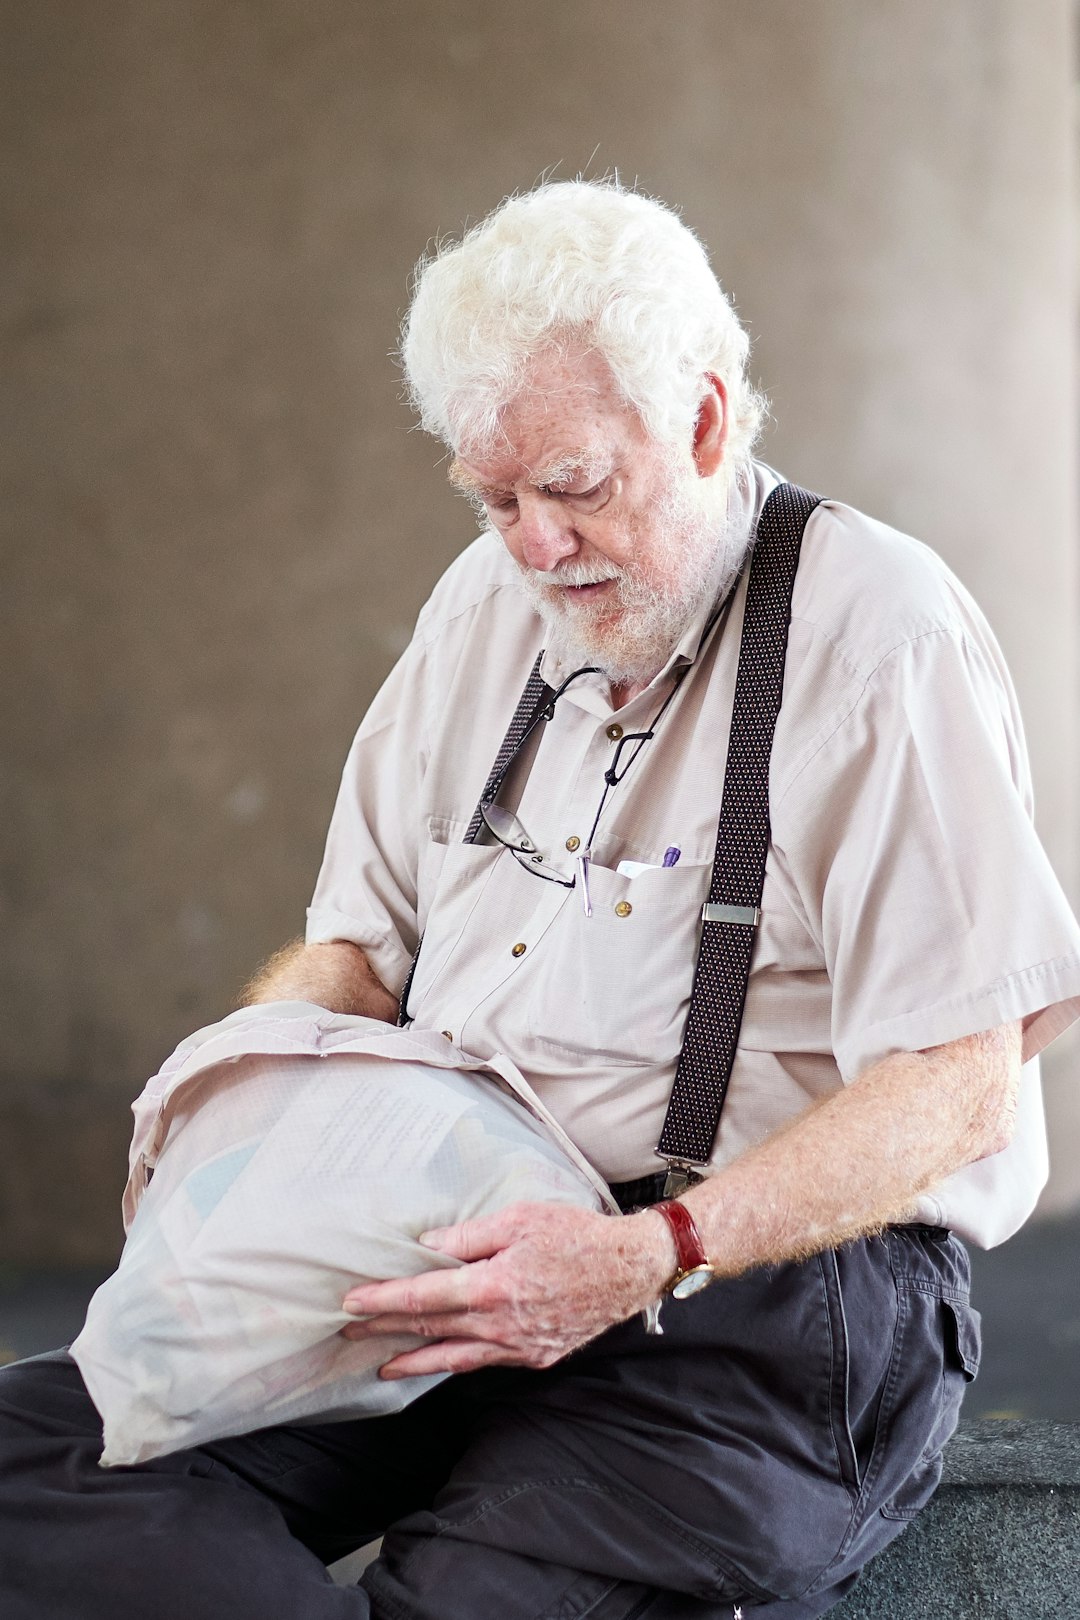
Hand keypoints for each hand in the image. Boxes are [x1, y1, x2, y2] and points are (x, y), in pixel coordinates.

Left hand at [340, 1201, 675, 1377]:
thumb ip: (469, 1235)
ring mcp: (518, 1347)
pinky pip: (484, 1362)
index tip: (352, 1303)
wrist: (628, 1270)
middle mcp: (500, 1325)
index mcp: (493, 1286)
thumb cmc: (576, 1235)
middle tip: (350, 1332)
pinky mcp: (534, 1357)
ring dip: (414, 1361)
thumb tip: (428, 1246)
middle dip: (386, 1331)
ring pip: (453, 1358)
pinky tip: (440, 1360)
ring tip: (383, 1364)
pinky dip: (455, 1363)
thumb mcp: (519, 1219)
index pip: (424, 1296)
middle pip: (431, 1330)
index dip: (384, 1301)